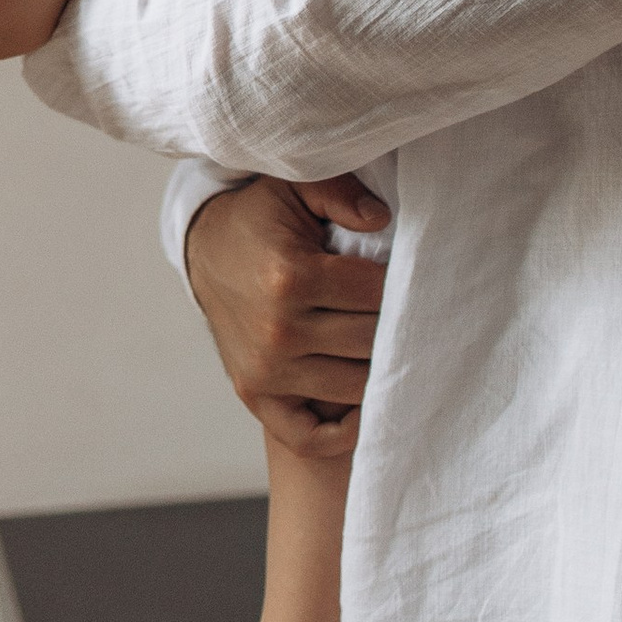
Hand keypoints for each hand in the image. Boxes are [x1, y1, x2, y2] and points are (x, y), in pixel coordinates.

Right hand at [182, 176, 387, 464]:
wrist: (206, 252)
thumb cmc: (262, 220)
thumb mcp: (295, 186)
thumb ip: (340, 192)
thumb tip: (381, 220)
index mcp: (291, 276)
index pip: (377, 295)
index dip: (401, 285)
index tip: (411, 279)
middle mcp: (278, 330)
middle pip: (372, 342)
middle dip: (398, 328)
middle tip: (415, 318)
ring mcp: (266, 369)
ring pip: (355, 387)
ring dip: (379, 371)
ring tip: (394, 349)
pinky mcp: (255, 394)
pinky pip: (309, 435)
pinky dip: (343, 431)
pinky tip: (364, 405)